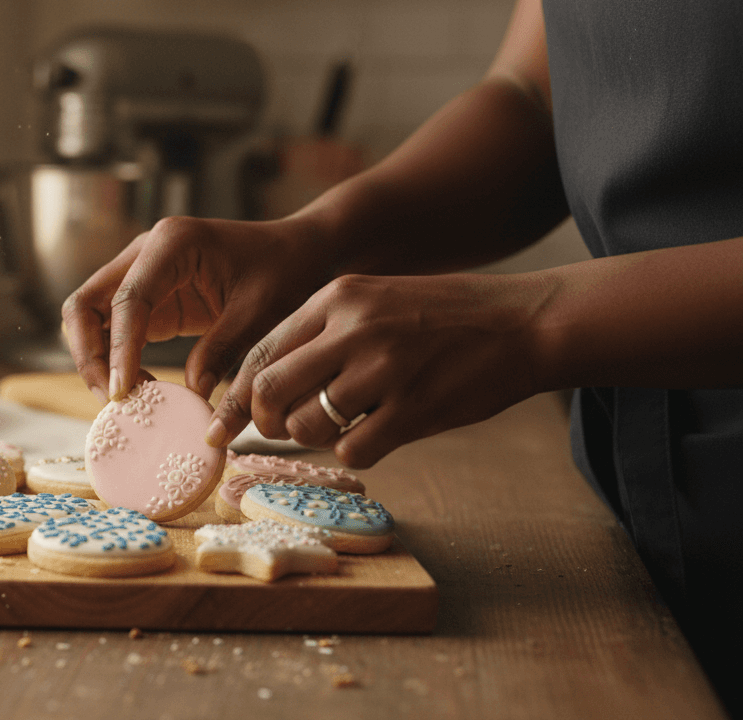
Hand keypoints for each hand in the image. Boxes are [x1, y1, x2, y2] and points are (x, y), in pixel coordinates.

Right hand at [61, 215, 333, 403]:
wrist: (296, 253)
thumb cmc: (284, 272)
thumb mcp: (260, 312)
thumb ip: (222, 349)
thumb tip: (189, 394)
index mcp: (172, 243)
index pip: (129, 299)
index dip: (120, 349)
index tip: (123, 392)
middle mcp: (145, 252)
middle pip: (86, 304)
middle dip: (90, 355)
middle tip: (112, 398)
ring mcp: (141, 274)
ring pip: (90, 318)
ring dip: (96, 360)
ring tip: (125, 400)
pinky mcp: (148, 298)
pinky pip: (113, 330)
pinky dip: (116, 360)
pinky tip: (140, 389)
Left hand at [206, 271, 552, 468]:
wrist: (523, 323)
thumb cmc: (442, 317)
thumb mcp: (375, 300)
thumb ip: (323, 333)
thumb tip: (266, 385)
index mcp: (337, 298)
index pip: (261, 352)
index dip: (237, 395)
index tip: (226, 422)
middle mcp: (353, 329)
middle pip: (272, 391)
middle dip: (264, 422)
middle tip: (277, 431)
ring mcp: (384, 369)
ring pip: (307, 425)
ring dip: (313, 436)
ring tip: (339, 425)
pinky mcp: (413, 408)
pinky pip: (352, 450)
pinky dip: (353, 451)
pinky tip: (375, 434)